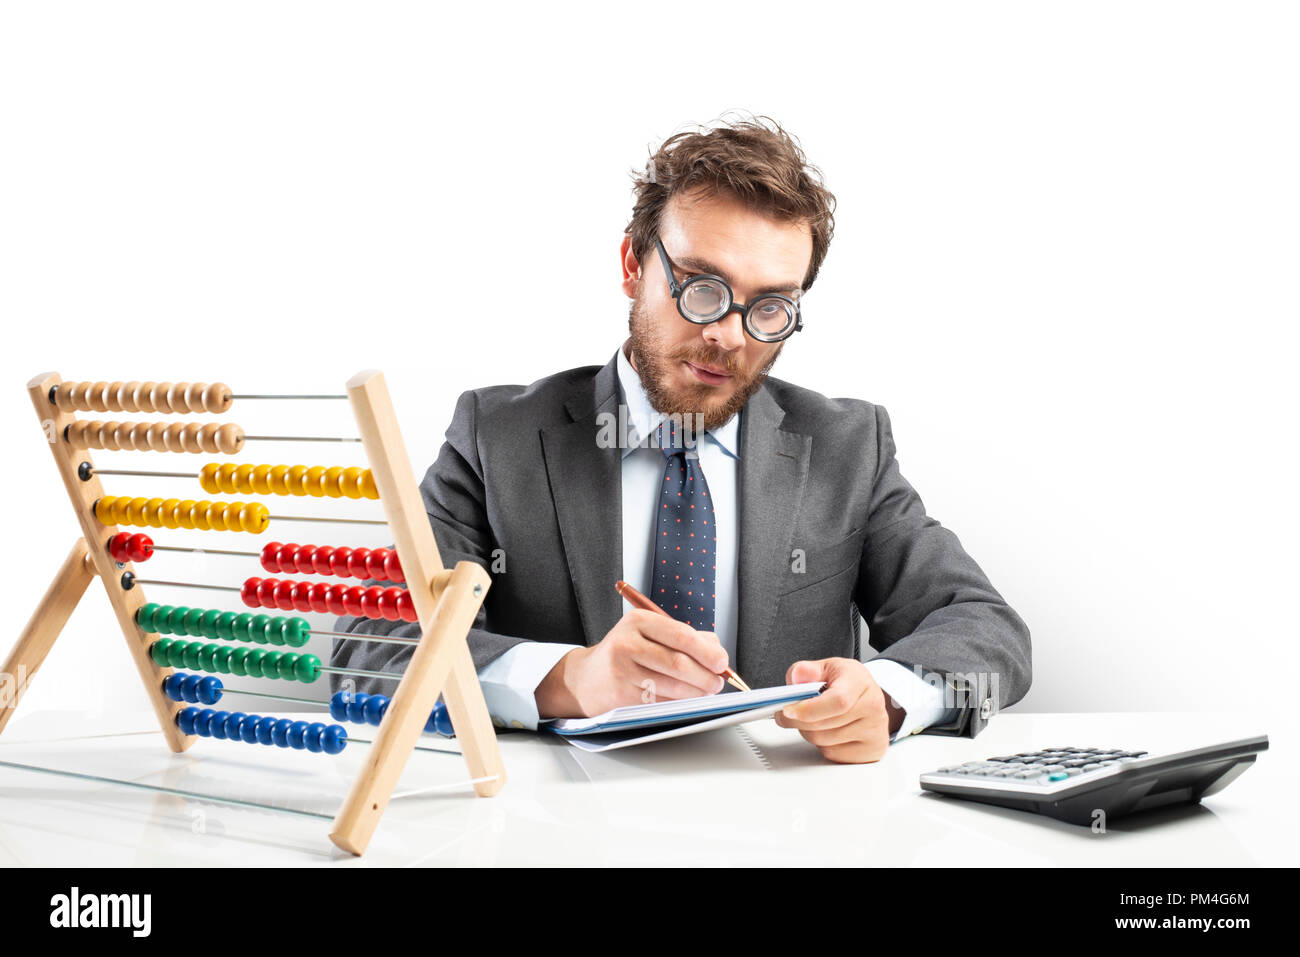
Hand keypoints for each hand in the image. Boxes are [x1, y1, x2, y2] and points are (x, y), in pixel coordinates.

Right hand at [535, 609, 730, 717]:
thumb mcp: (649, 633)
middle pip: (678, 662)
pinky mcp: (621, 695)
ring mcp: (622, 671)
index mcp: (638, 621)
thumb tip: (716, 649)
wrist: (586, 677)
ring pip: (672, 685)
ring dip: (696, 692)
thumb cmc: (625, 653)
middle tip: (717, 682)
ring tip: (706, 691)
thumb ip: (684, 636)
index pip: (681, 635)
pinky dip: (679, 703)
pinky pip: (660, 701)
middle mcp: (627, 643)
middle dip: (705, 676)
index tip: (721, 662)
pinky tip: (685, 700)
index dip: (707, 651)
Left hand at [774, 658, 903, 763]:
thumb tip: (796, 678)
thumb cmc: (847, 681)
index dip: (808, 709)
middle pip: (824, 725)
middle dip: (798, 722)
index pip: (836, 701)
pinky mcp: (872, 750)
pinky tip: (828, 730)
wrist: (868, 695)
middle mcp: (872, 707)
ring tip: (812, 719)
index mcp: (859, 682)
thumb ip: (806, 670)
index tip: (788, 710)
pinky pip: (833, 754)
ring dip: (809, 733)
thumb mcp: (826, 667)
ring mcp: (875, 731)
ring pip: (824, 742)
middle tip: (787, 715)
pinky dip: (823, 745)